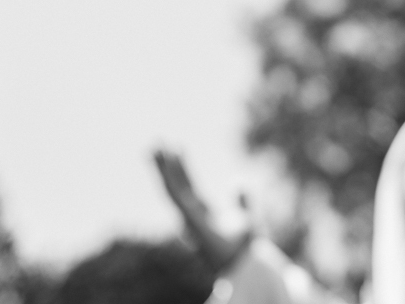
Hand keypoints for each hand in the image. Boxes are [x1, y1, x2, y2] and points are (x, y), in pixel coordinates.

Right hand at [153, 149, 250, 272]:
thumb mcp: (248, 216)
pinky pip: (177, 195)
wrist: (246, 262)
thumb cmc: (246, 246)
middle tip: (157, 142)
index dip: (182, 166)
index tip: (178, 147)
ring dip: (163, 167)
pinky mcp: (190, 218)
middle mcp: (192, 213)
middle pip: (176, 183)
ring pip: (171, 187)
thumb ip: (244, 199)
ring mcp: (189, 216)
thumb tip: (240, 181)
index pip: (188, 184)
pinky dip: (170, 178)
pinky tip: (165, 163)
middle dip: (166, 164)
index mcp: (203, 212)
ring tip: (155, 146)